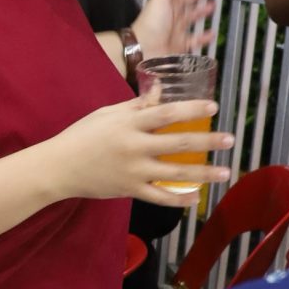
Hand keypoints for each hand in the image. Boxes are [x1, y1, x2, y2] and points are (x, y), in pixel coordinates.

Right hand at [42, 93, 233, 209]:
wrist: (58, 167)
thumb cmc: (82, 136)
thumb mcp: (107, 113)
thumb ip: (136, 104)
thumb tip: (161, 89)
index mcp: (128, 123)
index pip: (166, 113)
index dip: (192, 108)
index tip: (214, 107)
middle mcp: (134, 147)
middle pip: (178, 142)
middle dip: (208, 141)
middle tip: (230, 140)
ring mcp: (133, 171)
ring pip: (175, 173)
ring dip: (204, 173)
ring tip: (224, 172)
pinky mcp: (129, 190)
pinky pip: (159, 197)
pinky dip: (179, 199)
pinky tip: (196, 197)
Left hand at [133, 0, 213, 59]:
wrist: (145, 49)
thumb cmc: (150, 24)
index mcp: (166, 2)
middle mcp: (172, 15)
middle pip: (187, 1)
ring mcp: (177, 30)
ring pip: (192, 18)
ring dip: (203, 11)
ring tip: (212, 5)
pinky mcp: (181, 44)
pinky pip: (196, 39)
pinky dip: (205, 37)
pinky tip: (211, 33)